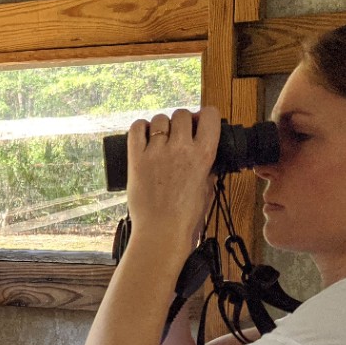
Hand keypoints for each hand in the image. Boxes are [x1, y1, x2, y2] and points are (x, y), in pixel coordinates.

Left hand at [124, 107, 219, 250]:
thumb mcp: (207, 187)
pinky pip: (136, 128)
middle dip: (182, 121)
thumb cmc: (186, 215)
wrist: (162, 230)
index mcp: (203, 155)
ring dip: (161, 125)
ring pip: (159, 119)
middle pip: (182, 114)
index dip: (205, 115)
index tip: (201, 121)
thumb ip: (208, 166)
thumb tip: (205, 154)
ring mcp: (157, 152)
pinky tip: (143, 136)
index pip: (210, 115)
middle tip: (179, 133)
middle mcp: (181, 149)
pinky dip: (140, 128)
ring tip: (160, 139)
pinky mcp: (136, 158)